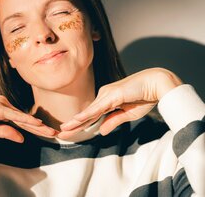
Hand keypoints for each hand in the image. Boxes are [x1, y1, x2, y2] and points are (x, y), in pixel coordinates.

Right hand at [0, 95, 56, 142]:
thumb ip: (5, 132)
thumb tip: (22, 138)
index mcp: (0, 109)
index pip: (21, 120)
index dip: (34, 127)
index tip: (46, 133)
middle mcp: (2, 104)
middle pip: (25, 118)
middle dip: (40, 127)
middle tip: (56, 133)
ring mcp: (0, 104)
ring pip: (22, 117)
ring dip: (37, 125)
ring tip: (51, 132)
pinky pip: (14, 116)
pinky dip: (26, 120)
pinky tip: (37, 124)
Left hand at [59, 68, 181, 137]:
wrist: (157, 84)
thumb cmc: (145, 97)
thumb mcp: (127, 114)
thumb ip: (113, 121)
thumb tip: (100, 131)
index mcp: (107, 100)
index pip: (91, 115)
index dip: (79, 125)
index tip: (69, 132)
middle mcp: (104, 96)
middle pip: (86, 114)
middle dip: (73, 125)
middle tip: (60, 134)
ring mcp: (107, 95)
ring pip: (89, 112)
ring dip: (75, 122)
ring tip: (63, 130)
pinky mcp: (112, 95)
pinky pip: (97, 108)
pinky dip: (86, 115)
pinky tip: (76, 121)